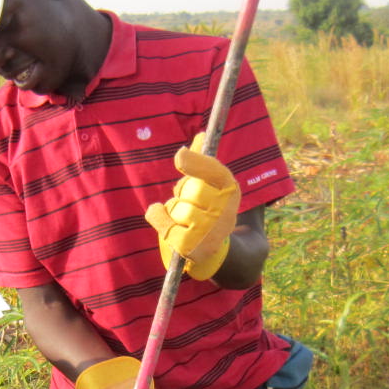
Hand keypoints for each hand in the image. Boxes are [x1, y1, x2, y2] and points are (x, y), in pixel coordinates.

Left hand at [145, 140, 238, 280]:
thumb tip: (199, 135)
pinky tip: (157, 214)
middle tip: (189, 201)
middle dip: (182, 192)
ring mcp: (209, 233)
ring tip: (183, 217)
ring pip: (177, 208)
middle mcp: (225, 214)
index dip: (198, 163)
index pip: (217, 174)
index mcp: (231, 193)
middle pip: (190, 190)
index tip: (179, 156)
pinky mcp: (191, 247)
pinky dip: (157, 216)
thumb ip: (203, 162)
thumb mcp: (210, 186)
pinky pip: (165, 224)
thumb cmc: (208, 212)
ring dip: (173, 209)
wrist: (214, 253)